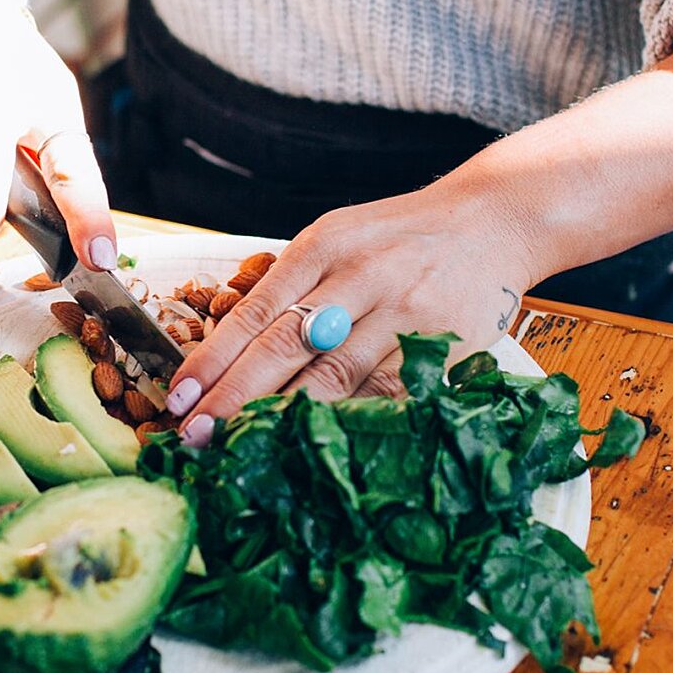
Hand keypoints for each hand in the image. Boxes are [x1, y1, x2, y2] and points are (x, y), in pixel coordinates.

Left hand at [162, 174, 541, 444]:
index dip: (214, 358)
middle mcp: (363, 276)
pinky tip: (314, 448)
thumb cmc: (400, 238)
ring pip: (335, 378)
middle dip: (235, 397)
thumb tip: (227, 354)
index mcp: (326, 246)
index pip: (257, 310)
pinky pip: (386, 395)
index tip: (179, 398)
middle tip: (195, 437)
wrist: (493, 222)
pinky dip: (347, 423)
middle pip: (287, 348)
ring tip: (242, 450)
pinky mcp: (441, 348)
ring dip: (284, 419)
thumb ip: (293, 286)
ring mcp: (405, 315)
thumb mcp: (340, 237)